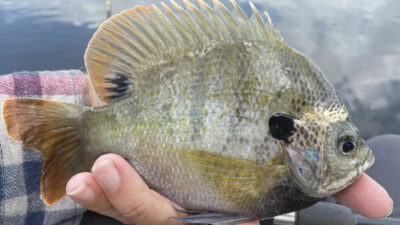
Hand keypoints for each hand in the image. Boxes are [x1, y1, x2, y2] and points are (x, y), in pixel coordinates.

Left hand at [66, 154, 391, 224]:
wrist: (235, 146)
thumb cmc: (262, 164)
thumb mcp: (294, 178)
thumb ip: (332, 189)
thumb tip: (382, 206)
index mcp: (228, 220)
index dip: (204, 222)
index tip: (209, 209)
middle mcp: (193, 219)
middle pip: (160, 222)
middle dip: (134, 200)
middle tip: (108, 167)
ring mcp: (165, 209)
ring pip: (130, 213)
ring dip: (106, 195)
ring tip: (90, 170)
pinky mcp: (146, 190)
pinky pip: (116, 201)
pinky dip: (99, 191)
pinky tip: (84, 174)